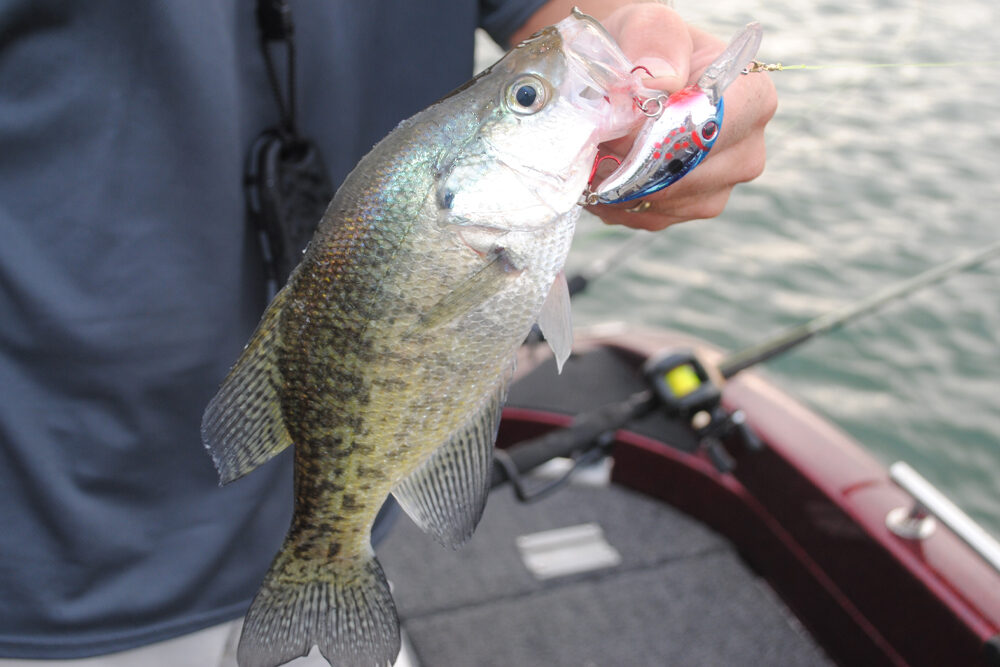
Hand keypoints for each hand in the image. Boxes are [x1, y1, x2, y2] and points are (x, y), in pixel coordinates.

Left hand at [588, 4, 777, 230]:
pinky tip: (605, 172)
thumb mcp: (649, 25)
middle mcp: (747, 150)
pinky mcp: (691, 209)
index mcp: (753, 99)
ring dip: (620, 183)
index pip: (706, 132)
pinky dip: (619, 200)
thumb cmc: (647, 45)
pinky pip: (650, 215)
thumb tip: (657, 82)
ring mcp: (721, 186)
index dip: (653, 135)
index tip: (615, 127)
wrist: (636, 75)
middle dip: (631, 163)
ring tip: (596, 152)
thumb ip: (655, 42)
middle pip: (683, 176)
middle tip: (594, 141)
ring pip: (663, 200)